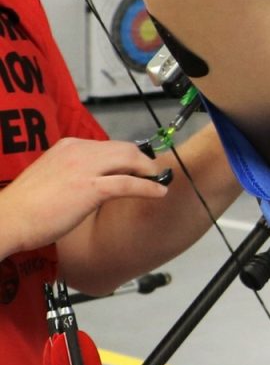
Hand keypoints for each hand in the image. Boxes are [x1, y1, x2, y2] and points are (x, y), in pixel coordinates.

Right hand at [0, 138, 167, 257]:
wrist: (7, 219)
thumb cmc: (26, 206)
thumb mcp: (52, 176)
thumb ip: (74, 171)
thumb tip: (96, 178)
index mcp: (68, 146)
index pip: (108, 145)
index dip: (126, 156)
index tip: (137, 166)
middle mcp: (78, 150)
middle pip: (125, 148)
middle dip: (142, 160)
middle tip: (153, 173)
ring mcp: (85, 168)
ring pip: (130, 160)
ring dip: (148, 171)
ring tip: (158, 181)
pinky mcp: (91, 188)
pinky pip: (129, 183)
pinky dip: (148, 187)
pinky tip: (159, 192)